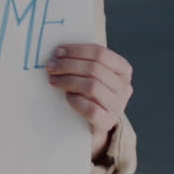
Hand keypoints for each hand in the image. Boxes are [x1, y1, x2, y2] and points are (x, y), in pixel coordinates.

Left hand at [44, 44, 133, 159]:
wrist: (94, 123)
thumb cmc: (89, 93)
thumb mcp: (91, 74)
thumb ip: (82, 61)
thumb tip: (58, 52)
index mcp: (123, 69)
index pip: (100, 53)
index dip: (77, 51)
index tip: (58, 52)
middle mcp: (124, 87)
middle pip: (94, 69)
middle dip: (68, 65)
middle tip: (50, 66)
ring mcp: (118, 105)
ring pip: (92, 87)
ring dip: (68, 81)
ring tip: (53, 80)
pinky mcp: (107, 122)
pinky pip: (90, 108)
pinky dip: (75, 100)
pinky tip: (67, 97)